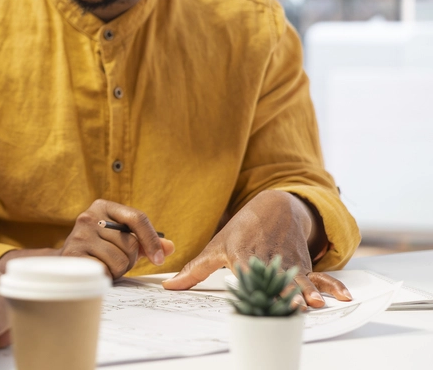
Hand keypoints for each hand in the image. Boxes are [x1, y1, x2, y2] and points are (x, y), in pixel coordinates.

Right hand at [58, 200, 174, 280]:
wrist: (67, 261)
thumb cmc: (99, 249)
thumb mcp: (121, 239)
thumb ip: (145, 241)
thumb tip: (169, 247)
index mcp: (103, 207)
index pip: (137, 218)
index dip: (152, 240)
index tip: (159, 259)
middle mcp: (89, 217)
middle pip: (130, 243)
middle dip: (130, 259)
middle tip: (117, 261)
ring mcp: (79, 235)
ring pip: (119, 259)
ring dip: (118, 269)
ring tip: (106, 265)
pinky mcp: (73, 255)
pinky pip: (105, 270)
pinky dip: (106, 275)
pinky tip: (98, 271)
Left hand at [162, 190, 350, 309]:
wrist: (274, 207)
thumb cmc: (241, 231)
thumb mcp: (216, 247)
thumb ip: (194, 270)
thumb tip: (169, 287)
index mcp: (244, 255)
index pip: (247, 273)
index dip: (253, 285)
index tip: (258, 297)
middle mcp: (269, 259)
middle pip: (275, 279)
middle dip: (283, 293)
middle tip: (292, 305)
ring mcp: (289, 262)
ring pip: (299, 278)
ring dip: (308, 291)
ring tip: (315, 303)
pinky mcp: (304, 265)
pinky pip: (320, 276)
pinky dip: (333, 285)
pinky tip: (343, 297)